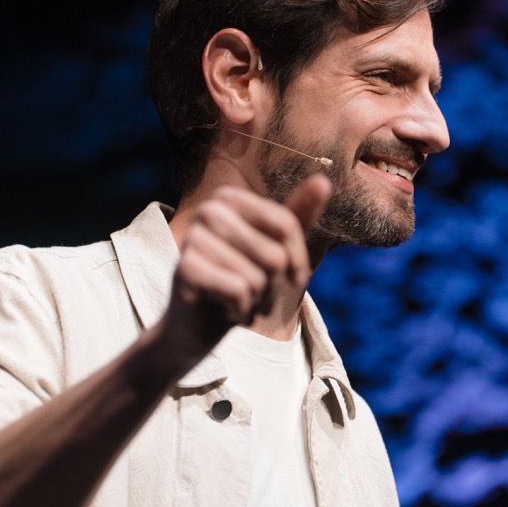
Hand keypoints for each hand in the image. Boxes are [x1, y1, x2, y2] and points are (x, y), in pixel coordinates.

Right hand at [163, 175, 330, 352]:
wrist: (200, 325)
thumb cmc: (244, 281)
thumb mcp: (280, 249)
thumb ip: (299, 215)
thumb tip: (323, 181)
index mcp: (229, 198)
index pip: (287, 225)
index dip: (297, 261)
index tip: (290, 276)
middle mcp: (208, 211)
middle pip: (275, 255)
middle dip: (273, 284)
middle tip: (252, 289)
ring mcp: (192, 238)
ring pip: (257, 277)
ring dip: (256, 299)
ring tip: (237, 297)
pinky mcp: (185, 270)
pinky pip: (239, 291)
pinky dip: (239, 309)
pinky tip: (223, 307)